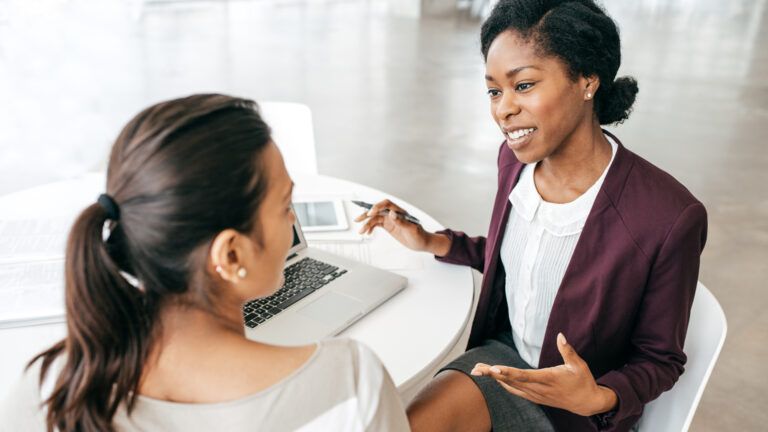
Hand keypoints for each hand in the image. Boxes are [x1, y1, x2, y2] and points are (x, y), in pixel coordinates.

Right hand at [354, 199, 443, 253]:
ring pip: (375, 218)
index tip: (371, 213)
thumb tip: (392, 214)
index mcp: (400, 212)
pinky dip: (371, 228)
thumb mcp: (412, 229)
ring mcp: (390, 220)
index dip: (378, 207)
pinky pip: (377, 224)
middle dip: (367, 214)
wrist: (422, 242)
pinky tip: (368, 232)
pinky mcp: (388, 226)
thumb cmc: (419, 235)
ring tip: (361, 231)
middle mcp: (394, 214)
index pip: (387, 204)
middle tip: (359, 219)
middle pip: (378, 210)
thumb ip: (401, 221)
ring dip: (367, 224)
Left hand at [470, 333, 617, 416]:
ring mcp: (536, 395)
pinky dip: (504, 384)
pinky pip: (516, 391)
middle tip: (476, 368)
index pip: (524, 376)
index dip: (508, 372)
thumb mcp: (578, 365)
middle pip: (512, 381)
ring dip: (494, 378)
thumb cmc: (583, 381)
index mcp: (549, 379)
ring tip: (478, 370)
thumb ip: (567, 351)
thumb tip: (560, 336)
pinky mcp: (536, 397)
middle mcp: (539, 389)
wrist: (587, 403)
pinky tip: (494, 378)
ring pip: (511, 386)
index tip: (493, 369)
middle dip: (493, 374)